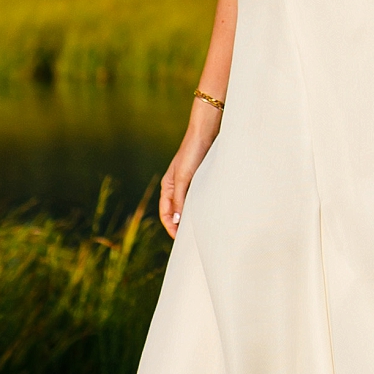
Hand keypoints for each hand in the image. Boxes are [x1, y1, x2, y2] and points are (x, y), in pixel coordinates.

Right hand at [158, 100, 221, 236]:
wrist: (206, 133)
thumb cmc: (192, 153)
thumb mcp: (184, 177)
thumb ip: (180, 198)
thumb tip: (178, 220)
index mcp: (168, 186)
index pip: (165, 213)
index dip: (171, 227)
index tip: (179, 240)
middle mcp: (176, 186)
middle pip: (176, 212)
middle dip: (180, 226)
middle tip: (190, 240)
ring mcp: (188, 183)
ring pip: (187, 206)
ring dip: (190, 218)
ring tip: (200, 230)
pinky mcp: (200, 179)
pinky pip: (197, 199)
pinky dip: (199, 208)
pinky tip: (208, 214)